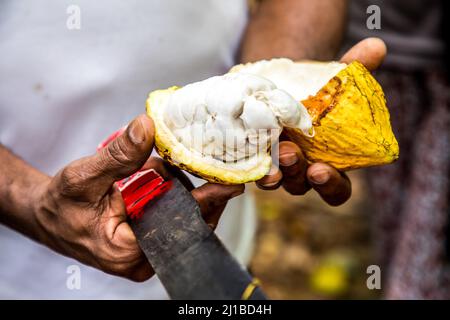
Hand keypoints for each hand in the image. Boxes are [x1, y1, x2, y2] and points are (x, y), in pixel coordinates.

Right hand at [33, 114, 243, 281]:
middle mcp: (143, 260)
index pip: (180, 226)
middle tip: (175, 163)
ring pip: (183, 219)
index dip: (207, 202)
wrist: (48, 217)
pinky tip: (156, 178)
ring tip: (154, 170)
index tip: (231, 184)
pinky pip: (173, 218)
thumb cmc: (61, 203)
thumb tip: (148, 125)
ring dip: (176, 189)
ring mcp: (147, 254)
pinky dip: (170, 194)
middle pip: (188, 224)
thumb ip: (118, 155)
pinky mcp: (149, 243)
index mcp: (127, 252)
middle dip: (187, 189)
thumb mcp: (83, 176)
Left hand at [256, 38, 386, 205]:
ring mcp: (274, 166)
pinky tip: (240, 142)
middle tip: (289, 154)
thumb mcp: (337, 81)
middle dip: (294, 172)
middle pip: (299, 185)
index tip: (320, 171)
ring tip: (268, 148)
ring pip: (272, 179)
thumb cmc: (318, 92)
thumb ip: (356, 69)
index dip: (329, 186)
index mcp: (328, 165)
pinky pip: (247, 164)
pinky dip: (245, 156)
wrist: (281, 86)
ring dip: (269, 170)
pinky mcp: (251, 155)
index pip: (334, 190)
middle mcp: (300, 172)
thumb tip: (375, 46)